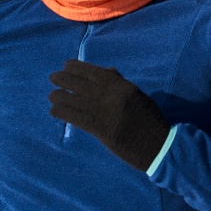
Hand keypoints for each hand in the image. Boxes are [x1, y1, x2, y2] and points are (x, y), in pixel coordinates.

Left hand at [48, 59, 169, 170]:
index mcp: (123, 86)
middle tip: (53, 78)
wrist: (159, 145)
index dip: (78, 67)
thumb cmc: (151, 120)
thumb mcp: (139, 96)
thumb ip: (122, 84)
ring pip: (77, 100)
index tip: (66, 65)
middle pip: (82, 84)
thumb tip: (106, 71)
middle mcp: (112, 96)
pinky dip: (64, 113)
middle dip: (65, 79)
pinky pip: (78, 118)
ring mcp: (106, 113)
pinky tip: (54, 111)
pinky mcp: (102, 130)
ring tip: (52, 95)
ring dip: (61, 96)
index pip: (95, 72)